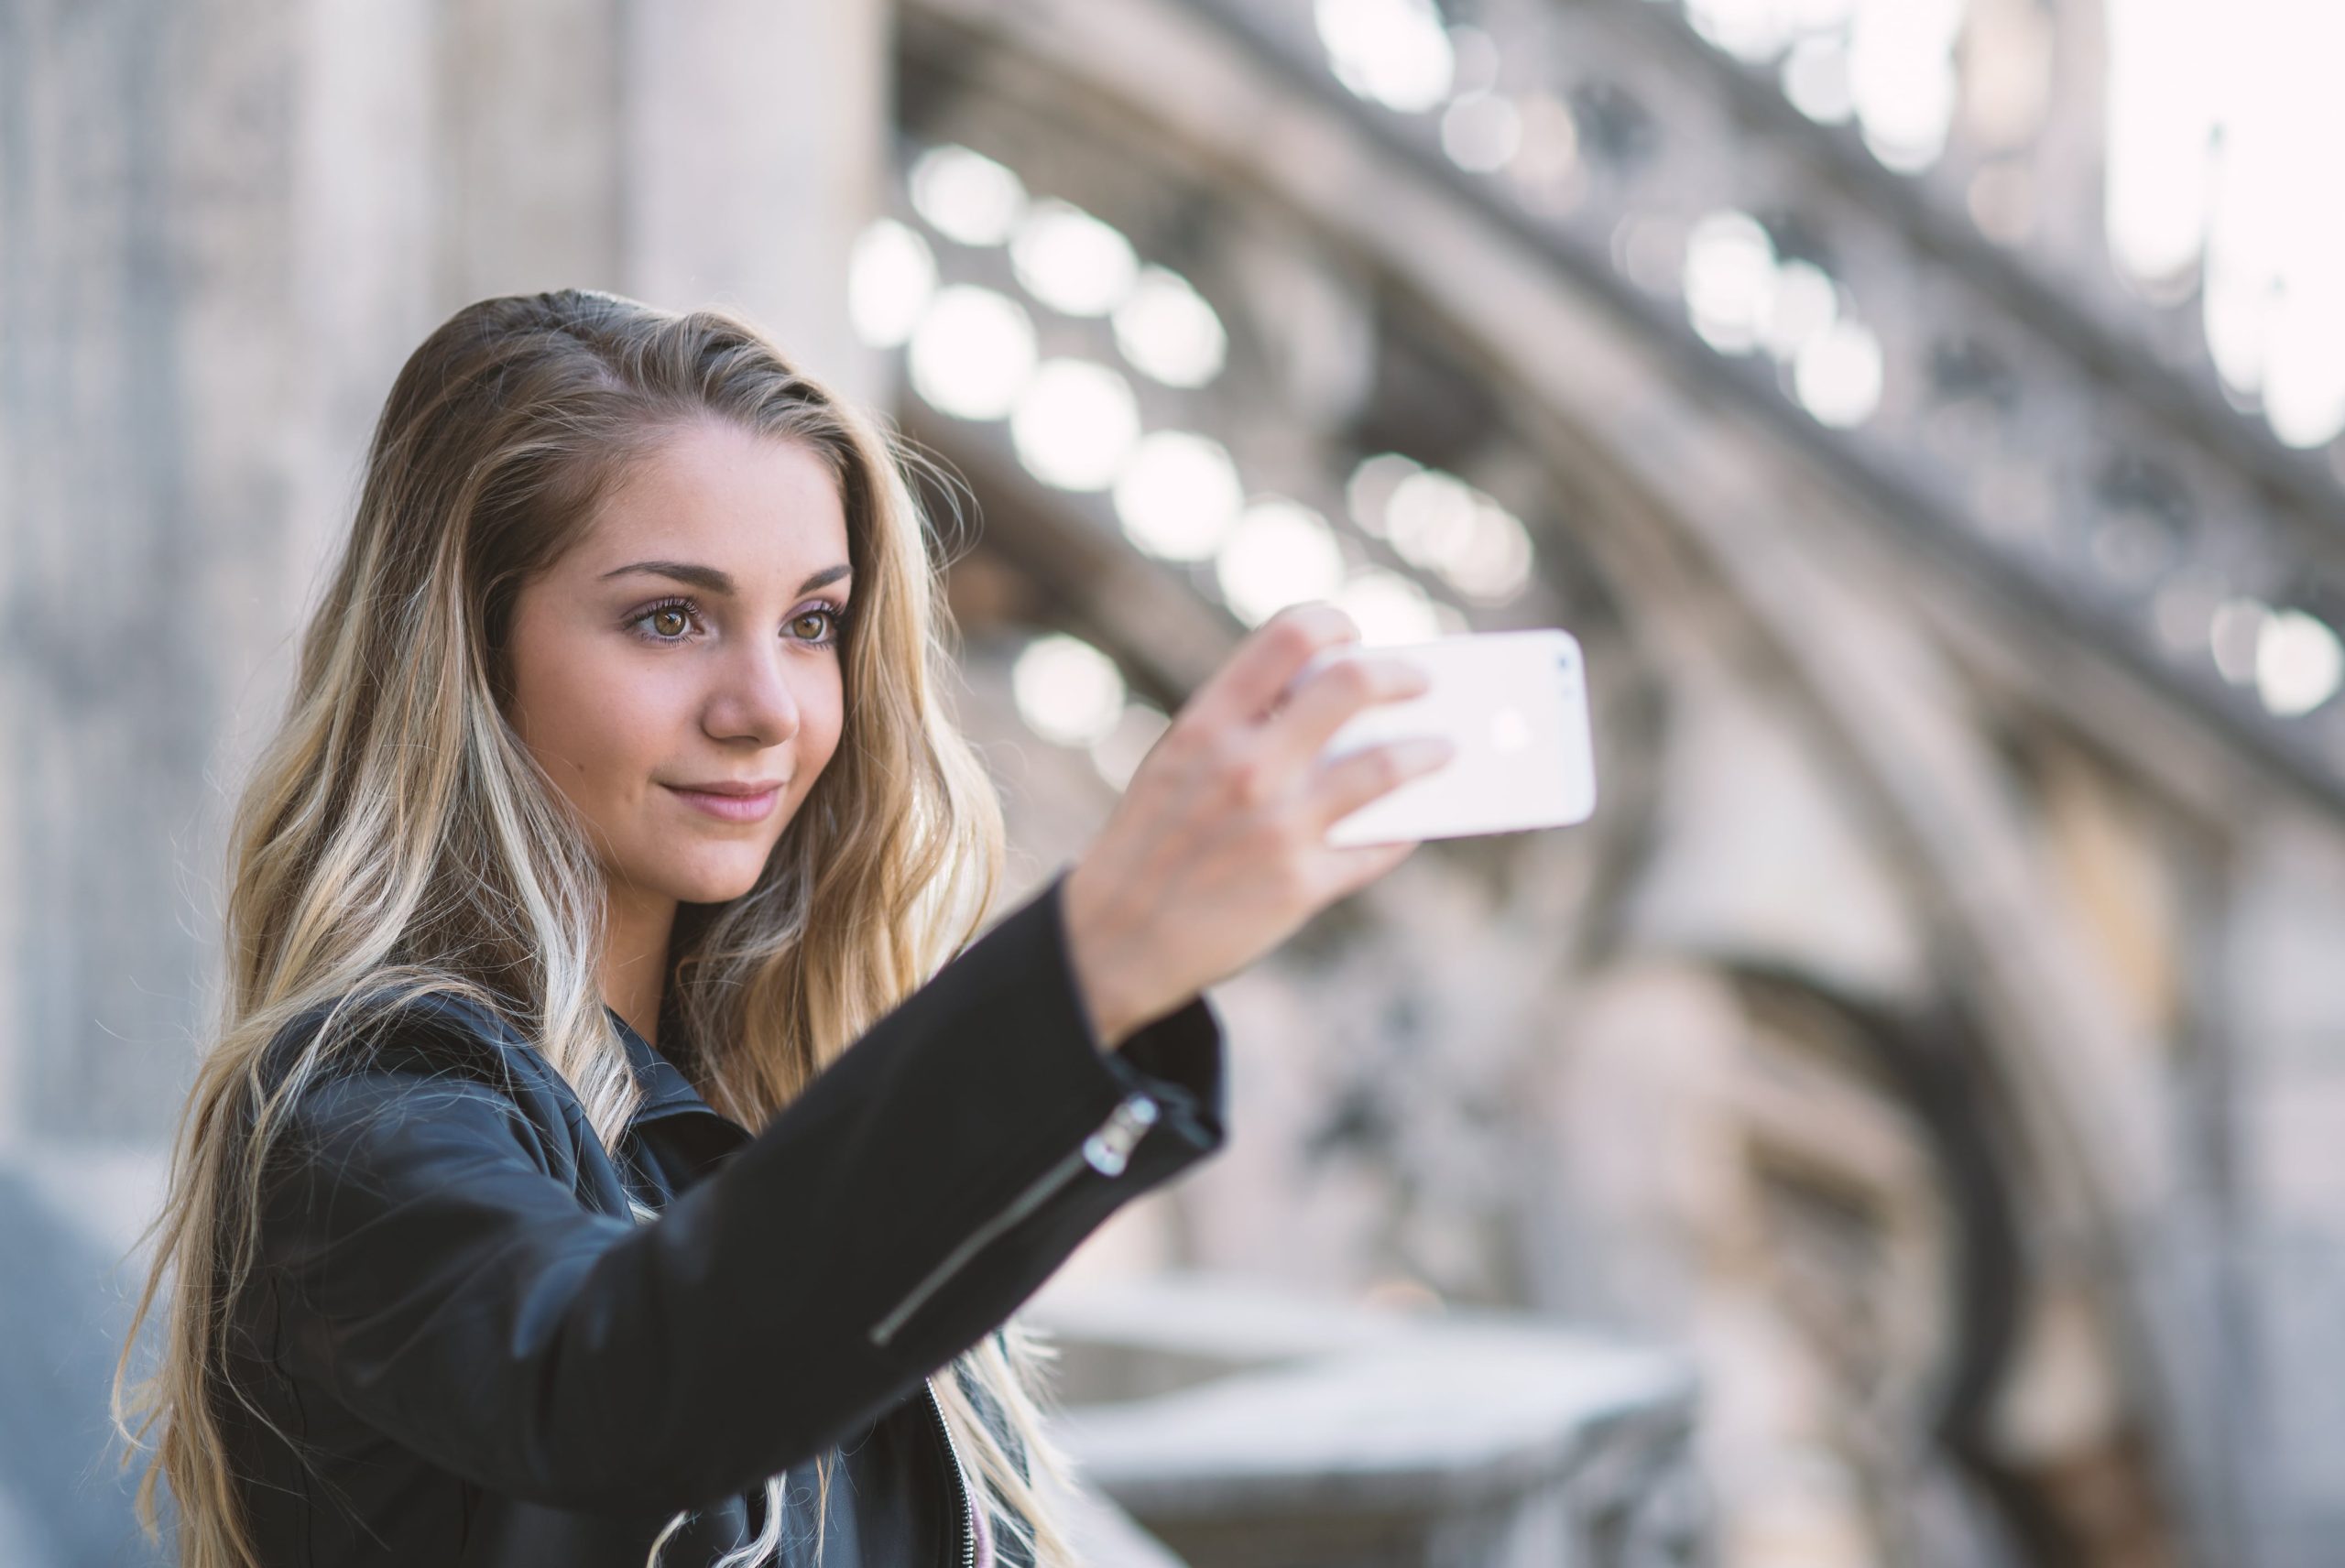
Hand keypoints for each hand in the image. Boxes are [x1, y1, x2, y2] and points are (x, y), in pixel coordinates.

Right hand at [1060, 602, 1454, 1049]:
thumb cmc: (1152, 843)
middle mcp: (1246, 766)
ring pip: (1387, 767)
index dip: (1334, 624)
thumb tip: (1337, 705)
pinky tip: (1410, 824)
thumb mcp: (1176, 766)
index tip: (1355, 636)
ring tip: (1444, 750)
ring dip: (1428, 751)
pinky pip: (1376, 846)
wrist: (1113, 942)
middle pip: (1353, 686)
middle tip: (1423, 682)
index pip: (1289, 636)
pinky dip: (1400, 832)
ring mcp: (1278, 827)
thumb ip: (1241, 729)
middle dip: (1402, 676)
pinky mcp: (1301, 885)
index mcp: (1206, 725)